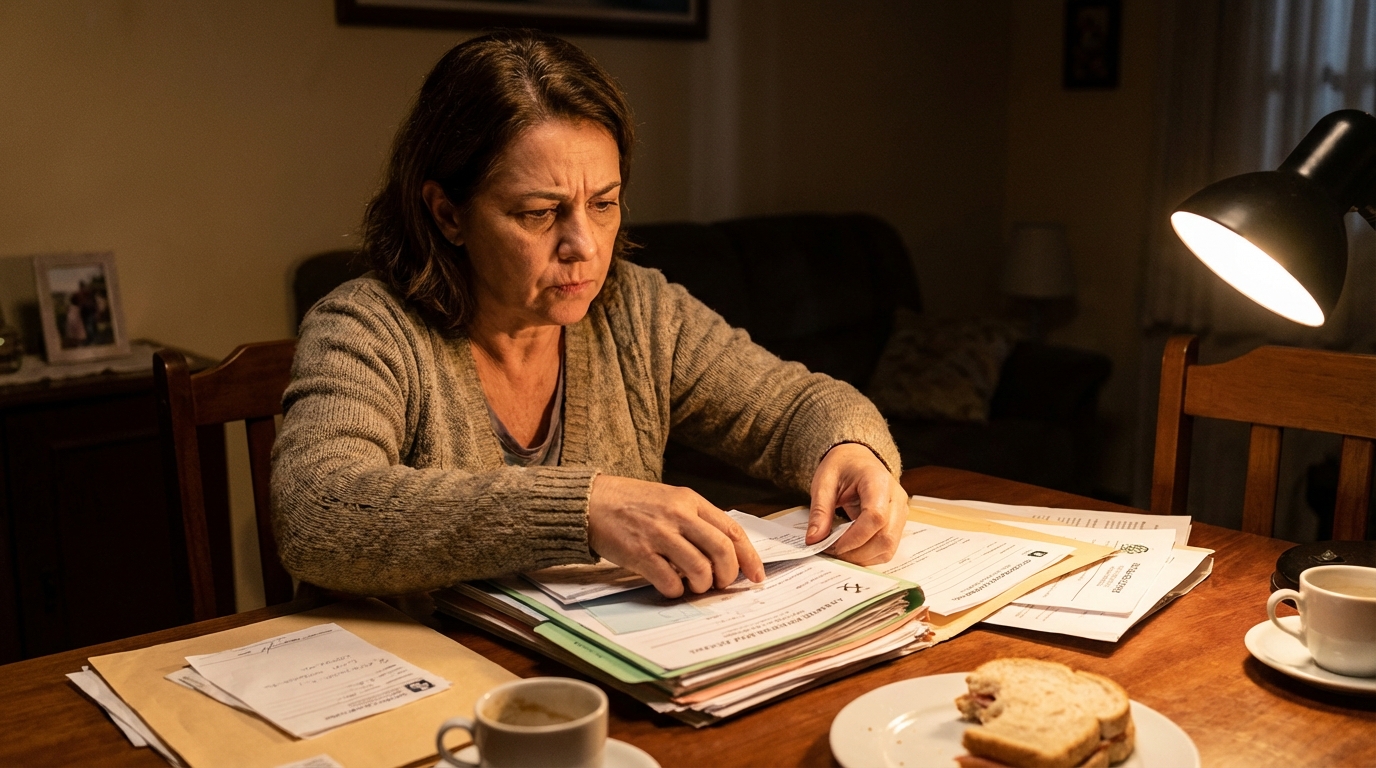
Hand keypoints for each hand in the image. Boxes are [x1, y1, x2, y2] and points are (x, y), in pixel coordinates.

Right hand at [587, 475, 765, 597]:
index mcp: (690, 501)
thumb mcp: (670, 500)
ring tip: (694, 586)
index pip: (732, 530)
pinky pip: (670, 581)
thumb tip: (724, 553)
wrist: (591, 501)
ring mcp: (659, 535)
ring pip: (700, 569)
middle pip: (722, 551)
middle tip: (722, 584)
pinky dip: (675, 591)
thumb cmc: (631, 503)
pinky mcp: (639, 554)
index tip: (756, 575)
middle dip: (728, 575)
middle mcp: (679, 515)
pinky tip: (670, 587)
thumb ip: (696, 521)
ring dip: (702, 586)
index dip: (749, 556)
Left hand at [805, 443, 905, 565]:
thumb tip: (814, 539)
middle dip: (856, 553)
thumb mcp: (824, 482)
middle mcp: (896, 498)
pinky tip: (849, 549)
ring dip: (862, 557)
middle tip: (831, 552)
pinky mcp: (898, 524)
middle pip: (886, 537)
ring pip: (889, 547)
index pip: (875, 517)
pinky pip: (887, 548)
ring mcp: (900, 512)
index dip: (854, 538)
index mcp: (878, 481)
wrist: (857, 459)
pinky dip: (868, 555)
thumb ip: (820, 511)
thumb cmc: (842, 466)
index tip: (831, 545)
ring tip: (839, 551)